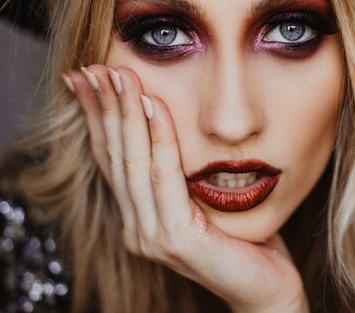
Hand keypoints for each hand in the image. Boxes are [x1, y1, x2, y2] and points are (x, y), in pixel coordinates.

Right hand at [64, 65, 308, 312]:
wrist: (266, 287)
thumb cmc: (241, 237)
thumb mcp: (204, 197)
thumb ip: (182, 171)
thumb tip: (168, 120)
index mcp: (140, 217)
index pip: (111, 159)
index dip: (96, 118)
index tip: (87, 78)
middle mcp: (137, 228)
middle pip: (114, 157)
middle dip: (103, 108)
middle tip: (95, 68)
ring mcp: (152, 236)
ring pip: (132, 163)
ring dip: (125, 115)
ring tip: (120, 75)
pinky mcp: (176, 238)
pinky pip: (165, 176)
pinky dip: (159, 137)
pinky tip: (155, 105)